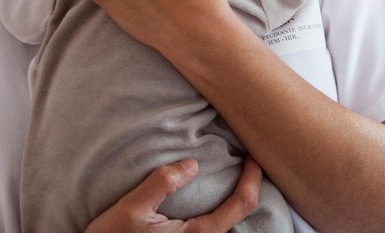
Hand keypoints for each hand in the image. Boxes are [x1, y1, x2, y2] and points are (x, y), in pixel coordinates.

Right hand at [86, 158, 261, 232]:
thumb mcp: (131, 208)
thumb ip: (162, 183)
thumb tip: (192, 164)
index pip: (241, 204)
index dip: (252, 178)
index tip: (253, 158)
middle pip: (240, 216)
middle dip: (247, 189)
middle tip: (246, 163)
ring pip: (227, 226)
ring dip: (234, 202)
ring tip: (232, 177)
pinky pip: (214, 231)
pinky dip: (220, 212)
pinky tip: (211, 198)